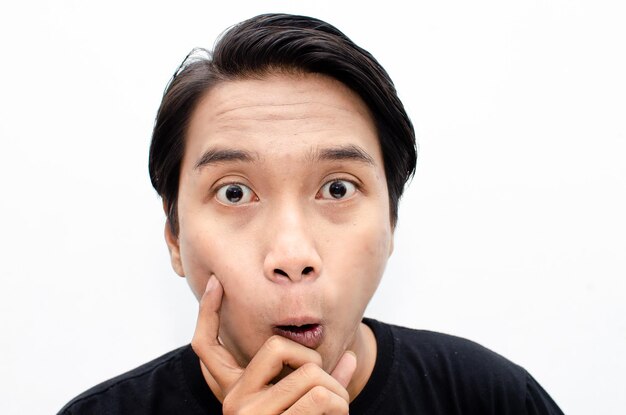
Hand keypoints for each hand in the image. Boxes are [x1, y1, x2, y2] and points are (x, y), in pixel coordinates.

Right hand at [192, 274, 357, 413]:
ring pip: (310, 372)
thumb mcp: (304, 405)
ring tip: (337, 412)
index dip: (207, 312)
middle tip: (330, 390)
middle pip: (278, 347)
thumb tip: (349, 356)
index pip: (205, 345)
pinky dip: (342, 404)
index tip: (214, 283)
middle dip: (316, 362)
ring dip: (338, 391)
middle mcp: (233, 402)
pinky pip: (322, 396)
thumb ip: (321, 381)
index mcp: (233, 393)